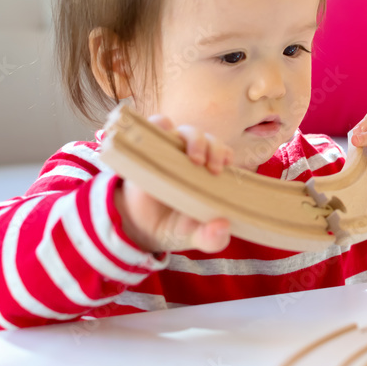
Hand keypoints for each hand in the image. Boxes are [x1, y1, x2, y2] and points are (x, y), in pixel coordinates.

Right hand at [113, 114, 233, 253]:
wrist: (139, 230)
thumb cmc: (174, 227)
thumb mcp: (195, 237)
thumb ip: (212, 238)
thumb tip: (222, 226)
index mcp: (207, 173)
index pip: (222, 151)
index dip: (225, 152)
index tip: (227, 164)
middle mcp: (190, 158)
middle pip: (207, 138)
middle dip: (214, 147)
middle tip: (213, 169)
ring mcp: (169, 152)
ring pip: (184, 130)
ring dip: (194, 138)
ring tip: (195, 159)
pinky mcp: (147, 151)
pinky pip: (153, 128)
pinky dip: (158, 126)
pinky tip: (162, 141)